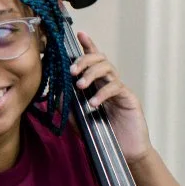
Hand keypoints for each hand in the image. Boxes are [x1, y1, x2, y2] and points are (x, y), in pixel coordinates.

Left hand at [71, 32, 150, 161]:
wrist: (121, 152)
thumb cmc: (99, 133)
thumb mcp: (76, 117)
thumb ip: (68, 103)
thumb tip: (55, 90)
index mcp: (96, 83)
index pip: (93, 60)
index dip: (88, 45)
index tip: (80, 33)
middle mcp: (108, 82)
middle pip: (100, 59)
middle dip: (84, 60)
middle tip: (72, 70)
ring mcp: (119, 89)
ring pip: (108, 69)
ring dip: (91, 74)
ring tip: (79, 85)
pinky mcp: (128, 99)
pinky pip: (115, 88)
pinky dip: (102, 94)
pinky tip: (92, 103)